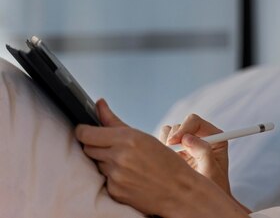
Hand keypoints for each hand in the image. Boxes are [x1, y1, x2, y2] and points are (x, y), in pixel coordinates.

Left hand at [76, 100, 248, 217]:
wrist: (180, 191)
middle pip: (88, 148)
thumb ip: (115, 121)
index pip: (87, 133)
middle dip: (96, 146)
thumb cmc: (166, 162)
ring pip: (96, 164)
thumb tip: (99, 104)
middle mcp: (120, 157)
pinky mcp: (115, 191)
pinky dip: (112, 177)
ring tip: (126, 163)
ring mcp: (116, 176)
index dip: (83, 131)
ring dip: (105, 162)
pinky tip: (129, 176)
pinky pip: (104, 180)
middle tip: (111, 147)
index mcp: (128, 139)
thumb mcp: (143, 137)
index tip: (84, 130)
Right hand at [159, 114, 231, 196]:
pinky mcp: (176, 153)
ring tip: (171, 160)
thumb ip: (204, 152)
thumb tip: (188, 138)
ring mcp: (186, 145)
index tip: (173, 142)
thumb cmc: (214, 188)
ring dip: (165, 144)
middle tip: (170, 154)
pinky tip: (166, 164)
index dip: (183, 128)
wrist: (206, 202)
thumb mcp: (212, 171)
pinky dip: (160, 151)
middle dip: (172, 138)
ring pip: (168, 133)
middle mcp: (199, 137)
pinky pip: (161, 144)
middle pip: (179, 125)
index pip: (194, 121)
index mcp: (214, 136)